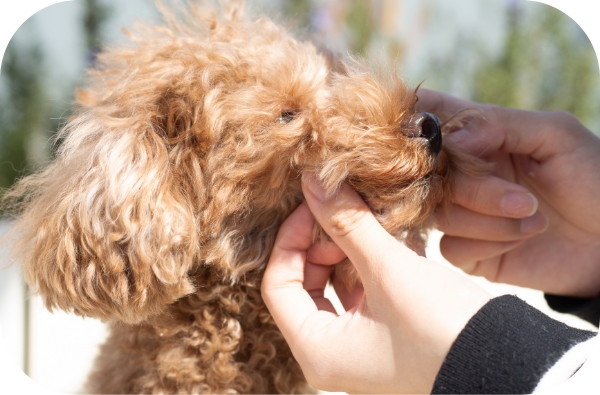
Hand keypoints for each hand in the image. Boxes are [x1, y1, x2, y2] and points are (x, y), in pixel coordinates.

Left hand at [261, 175, 490, 393]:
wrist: (511, 366)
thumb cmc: (444, 330)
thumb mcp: (389, 271)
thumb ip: (348, 222)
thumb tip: (313, 179)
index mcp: (317, 351)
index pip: (277, 284)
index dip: (291, 238)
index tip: (317, 205)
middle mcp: (331, 354)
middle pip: (302, 283)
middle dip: (321, 243)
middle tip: (347, 213)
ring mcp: (358, 347)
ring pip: (333, 284)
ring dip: (348, 249)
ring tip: (372, 222)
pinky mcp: (383, 336)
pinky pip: (361, 292)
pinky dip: (369, 264)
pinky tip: (390, 240)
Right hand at [418, 89, 599, 297]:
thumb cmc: (592, 178)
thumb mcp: (556, 135)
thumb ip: (501, 124)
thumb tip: (450, 137)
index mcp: (479, 136)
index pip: (429, 117)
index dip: (415, 121)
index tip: (426, 135)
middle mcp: (464, 173)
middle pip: (432, 176)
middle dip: (477, 191)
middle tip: (526, 200)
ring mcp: (465, 213)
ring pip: (441, 214)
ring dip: (492, 221)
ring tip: (536, 220)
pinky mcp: (470, 251)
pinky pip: (452, 248)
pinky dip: (488, 245)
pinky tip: (522, 239)